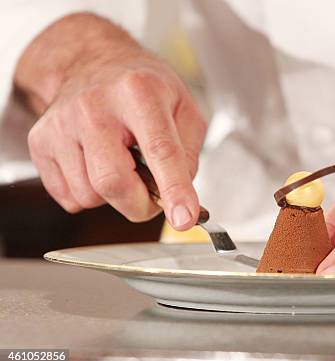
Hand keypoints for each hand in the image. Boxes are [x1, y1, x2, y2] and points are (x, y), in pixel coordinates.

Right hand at [26, 40, 205, 229]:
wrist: (93, 63)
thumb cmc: (143, 88)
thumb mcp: (184, 108)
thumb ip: (189, 155)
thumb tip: (180, 200)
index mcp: (139, 92)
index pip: (160, 150)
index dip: (174, 190)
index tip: (184, 218)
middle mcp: (94, 106)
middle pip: (113, 182)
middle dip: (140, 205)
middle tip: (153, 197)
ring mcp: (61, 123)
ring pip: (89, 195)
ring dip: (114, 196)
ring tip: (122, 164)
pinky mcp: (40, 142)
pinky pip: (69, 197)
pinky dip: (90, 194)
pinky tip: (98, 165)